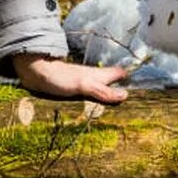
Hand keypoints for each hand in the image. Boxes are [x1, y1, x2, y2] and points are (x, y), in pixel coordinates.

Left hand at [11, 54, 127, 104]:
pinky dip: (92, 98)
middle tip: (131, 97)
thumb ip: (102, 91)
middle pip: (109, 80)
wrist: (33, 72)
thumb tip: (125, 95)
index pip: (118, 74)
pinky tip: (91, 106)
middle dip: (120, 87)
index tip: (144, 87)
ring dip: (106, 93)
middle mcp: (90, 77)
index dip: (130, 78)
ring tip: (116, 103)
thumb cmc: (58, 77)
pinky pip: (85, 94)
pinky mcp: (68, 88)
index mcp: (97, 75)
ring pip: (97, 87)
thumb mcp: (83, 85)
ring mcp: (80, 83)